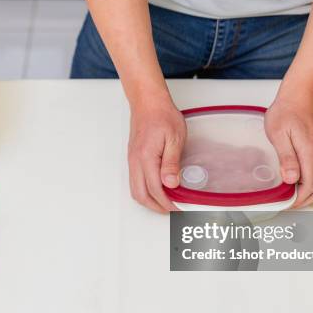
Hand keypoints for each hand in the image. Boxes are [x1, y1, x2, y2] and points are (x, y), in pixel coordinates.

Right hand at [128, 97, 186, 212]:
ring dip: (149, 201)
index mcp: (146, 157)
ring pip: (135, 190)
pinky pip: (135, 181)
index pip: (155, 189)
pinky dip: (145, 191)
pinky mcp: (133, 158)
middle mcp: (136, 161)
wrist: (147, 102)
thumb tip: (170, 183)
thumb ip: (171, 162)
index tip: (179, 207)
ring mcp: (132, 160)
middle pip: (141, 195)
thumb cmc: (162, 115)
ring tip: (166, 203)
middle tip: (173, 209)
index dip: (167, 202)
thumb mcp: (174, 137)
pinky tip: (157, 190)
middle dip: (156, 207)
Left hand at [265, 92, 312, 207]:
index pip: (310, 186)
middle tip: (286, 204)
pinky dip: (309, 183)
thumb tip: (291, 179)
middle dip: (303, 201)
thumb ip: (286, 157)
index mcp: (310, 153)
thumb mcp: (279, 134)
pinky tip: (294, 181)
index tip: (284, 204)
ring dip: (306, 193)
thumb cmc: (287, 111)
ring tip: (288, 196)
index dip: (298, 200)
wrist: (301, 95)